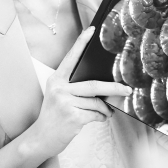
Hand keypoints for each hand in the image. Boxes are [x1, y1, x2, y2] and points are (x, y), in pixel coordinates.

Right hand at [33, 26, 131, 158]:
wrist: (41, 137)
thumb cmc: (53, 115)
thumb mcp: (58, 95)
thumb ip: (74, 87)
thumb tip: (102, 86)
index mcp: (56, 79)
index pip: (71, 58)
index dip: (81, 43)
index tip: (91, 30)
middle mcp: (60, 89)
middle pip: (93, 85)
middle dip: (113, 88)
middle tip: (126, 89)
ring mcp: (65, 103)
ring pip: (97, 103)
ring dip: (105, 109)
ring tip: (106, 111)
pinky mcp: (73, 117)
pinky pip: (96, 115)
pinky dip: (101, 117)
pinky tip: (98, 118)